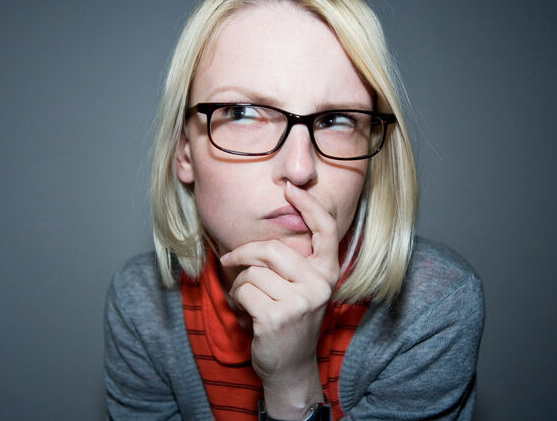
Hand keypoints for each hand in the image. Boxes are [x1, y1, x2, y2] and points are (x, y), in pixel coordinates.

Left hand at [221, 181, 340, 417]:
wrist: (289, 367)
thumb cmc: (290, 321)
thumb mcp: (301, 289)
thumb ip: (293, 263)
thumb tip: (263, 236)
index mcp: (327, 273)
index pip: (326, 231)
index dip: (309, 206)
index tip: (291, 189)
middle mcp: (318, 285)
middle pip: (272, 249)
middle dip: (243, 254)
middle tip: (229, 261)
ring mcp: (299, 302)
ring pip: (253, 272)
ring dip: (239, 285)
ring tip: (248, 300)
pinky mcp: (276, 317)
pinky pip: (244, 290)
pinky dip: (236, 299)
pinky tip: (245, 313)